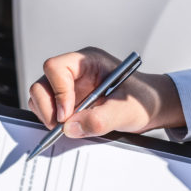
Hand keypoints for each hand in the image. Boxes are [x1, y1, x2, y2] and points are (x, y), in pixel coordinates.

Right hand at [28, 47, 184, 137]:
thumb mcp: (126, 111)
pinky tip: (69, 128)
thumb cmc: (142, 100)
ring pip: (41, 97)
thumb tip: (70, 128)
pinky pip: (48, 109)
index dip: (57, 91)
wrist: (150, 107)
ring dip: (48, 115)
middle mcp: (74, 71)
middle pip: (42, 83)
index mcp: (88, 61)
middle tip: (61, 126)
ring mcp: (68, 87)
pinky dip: (52, 121)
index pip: (56, 68)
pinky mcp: (66, 102)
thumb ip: (100, 119)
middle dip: (47, 107)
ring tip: (67, 128)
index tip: (67, 114)